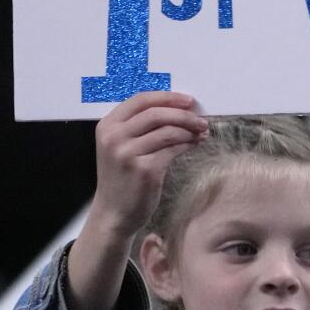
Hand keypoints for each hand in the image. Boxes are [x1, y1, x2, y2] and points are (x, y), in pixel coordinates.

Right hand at [90, 92, 207, 236]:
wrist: (114, 212)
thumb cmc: (123, 177)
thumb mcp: (122, 146)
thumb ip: (141, 127)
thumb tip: (180, 110)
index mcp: (107, 125)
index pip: (141, 100)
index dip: (168, 98)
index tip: (189, 101)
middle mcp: (114, 137)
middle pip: (156, 113)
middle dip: (184, 115)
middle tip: (202, 120)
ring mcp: (127, 154)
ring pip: (168, 131)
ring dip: (190, 130)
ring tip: (202, 133)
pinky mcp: (144, 169)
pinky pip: (173, 149)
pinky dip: (189, 144)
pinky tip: (196, 144)